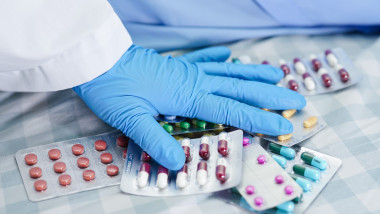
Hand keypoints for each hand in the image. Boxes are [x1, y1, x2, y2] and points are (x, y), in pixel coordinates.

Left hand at [73, 45, 304, 169]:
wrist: (97, 60)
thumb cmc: (114, 89)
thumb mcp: (132, 121)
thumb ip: (157, 142)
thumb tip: (178, 164)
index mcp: (189, 96)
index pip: (233, 110)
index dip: (260, 119)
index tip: (284, 125)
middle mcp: (194, 81)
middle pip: (240, 87)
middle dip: (269, 95)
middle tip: (295, 98)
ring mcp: (186, 70)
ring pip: (228, 71)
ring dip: (253, 74)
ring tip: (276, 74)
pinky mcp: (175, 65)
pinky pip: (203, 58)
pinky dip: (217, 56)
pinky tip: (229, 53)